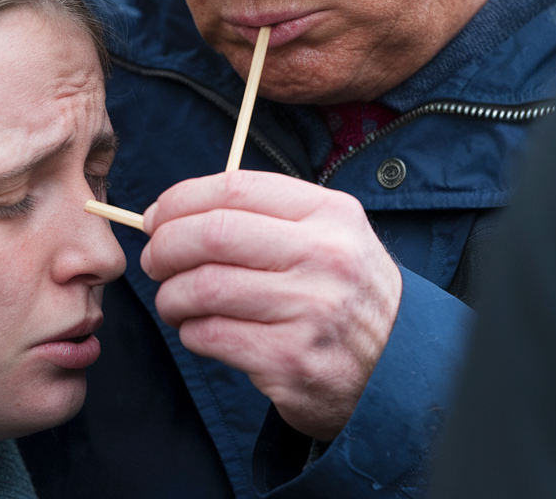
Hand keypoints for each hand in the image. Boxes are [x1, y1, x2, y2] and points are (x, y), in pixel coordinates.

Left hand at [141, 171, 401, 439]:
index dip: (181, 199)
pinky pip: (212, 336)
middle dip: (165, 245)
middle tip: (154, 258)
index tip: (157, 215)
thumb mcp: (330, 233)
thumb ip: (267, 213)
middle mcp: (324, 256)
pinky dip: (190, 331)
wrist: (402, 368)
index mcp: (329, 213)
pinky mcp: (291, 361)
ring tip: (172, 299)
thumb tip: (177, 209)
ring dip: (171, 294)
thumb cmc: (346, 291)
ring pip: (204, 287)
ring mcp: (310, 310)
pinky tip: (198, 329)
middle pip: (212, 234)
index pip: (235, 188)